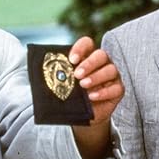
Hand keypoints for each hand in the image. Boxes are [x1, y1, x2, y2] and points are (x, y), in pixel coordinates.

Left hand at [68, 36, 124, 158]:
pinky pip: (116, 88)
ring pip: (110, 70)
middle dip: (89, 63)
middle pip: (101, 55)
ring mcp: (112, 76)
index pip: (87, 44)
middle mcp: (101, 63)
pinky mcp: (118, 90)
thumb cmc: (71, 96)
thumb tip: (40, 74)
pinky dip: (104, 92)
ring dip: (96, 77)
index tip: (71, 60)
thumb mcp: (62, 85)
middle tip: (77, 74)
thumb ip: (57, 77)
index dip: (81, 48)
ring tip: (83, 85)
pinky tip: (92, 96)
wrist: (81, 115)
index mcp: (86, 57)